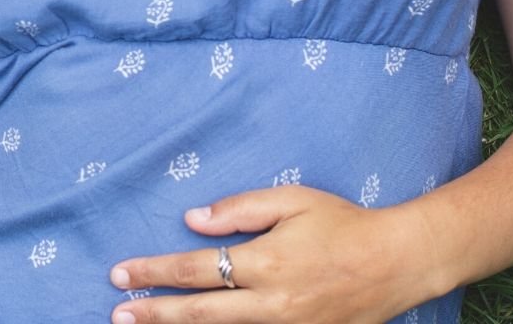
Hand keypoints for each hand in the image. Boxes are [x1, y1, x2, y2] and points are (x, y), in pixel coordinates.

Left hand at [107, 186, 434, 322]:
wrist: (396, 263)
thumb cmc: (342, 224)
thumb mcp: (291, 200)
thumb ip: (239, 210)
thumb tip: (193, 220)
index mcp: (266, 262)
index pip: (195, 270)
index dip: (154, 272)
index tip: (120, 273)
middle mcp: (271, 302)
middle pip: (198, 312)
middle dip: (153, 312)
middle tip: (116, 312)